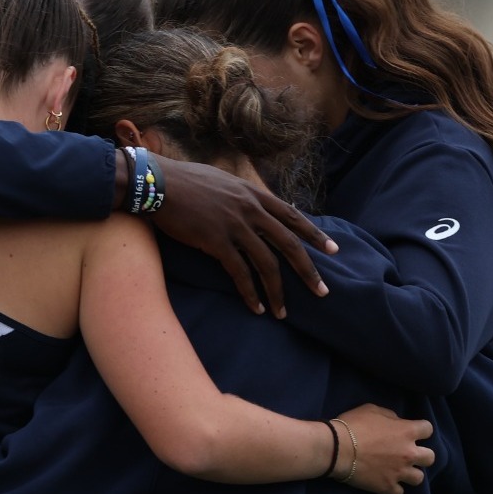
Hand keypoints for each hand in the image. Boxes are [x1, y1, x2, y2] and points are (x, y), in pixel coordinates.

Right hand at [148, 156, 336, 317]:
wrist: (158, 183)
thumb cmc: (186, 181)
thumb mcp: (224, 181)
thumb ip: (243, 195)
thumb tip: (254, 204)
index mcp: (253, 194)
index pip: (292, 216)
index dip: (314, 235)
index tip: (333, 250)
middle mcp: (250, 210)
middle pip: (288, 244)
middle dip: (308, 271)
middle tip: (322, 291)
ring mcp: (234, 226)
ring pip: (267, 264)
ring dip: (277, 292)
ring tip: (282, 312)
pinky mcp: (216, 242)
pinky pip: (239, 273)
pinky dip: (250, 293)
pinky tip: (255, 307)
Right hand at [332, 403, 434, 493]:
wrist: (337, 449)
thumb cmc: (353, 425)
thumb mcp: (372, 410)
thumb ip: (390, 416)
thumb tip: (396, 422)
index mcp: (407, 431)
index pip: (428, 430)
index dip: (420, 430)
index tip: (410, 432)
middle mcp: (409, 453)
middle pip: (430, 458)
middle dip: (421, 455)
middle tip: (407, 454)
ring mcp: (399, 472)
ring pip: (419, 478)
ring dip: (410, 474)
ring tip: (398, 471)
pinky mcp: (387, 487)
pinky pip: (399, 492)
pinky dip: (393, 488)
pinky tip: (386, 482)